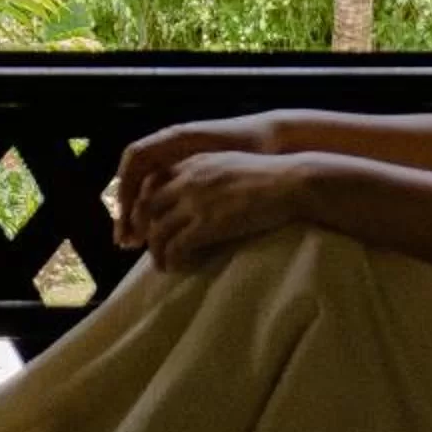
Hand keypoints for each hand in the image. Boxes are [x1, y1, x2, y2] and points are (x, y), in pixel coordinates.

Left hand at [128, 149, 303, 269]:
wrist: (289, 182)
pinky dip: (173, 260)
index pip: (151, 183)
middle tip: (146, 247)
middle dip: (141, 230)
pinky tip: (178, 267)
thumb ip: (209, 176)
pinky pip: (177, 247)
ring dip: (157, 252)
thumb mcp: (229, 165)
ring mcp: (196, 203)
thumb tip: (200, 197)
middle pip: (146, 208)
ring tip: (163, 265)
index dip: (145, 205)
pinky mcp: (208, 225)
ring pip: (158, 232)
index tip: (146, 222)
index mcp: (192, 164)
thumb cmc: (267, 176)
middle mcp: (187, 181)